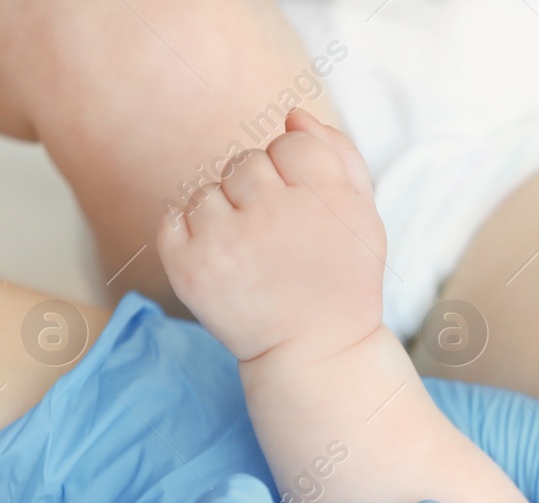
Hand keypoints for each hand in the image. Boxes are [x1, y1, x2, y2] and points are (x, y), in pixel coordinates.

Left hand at [158, 109, 383, 365]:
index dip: (296, 173)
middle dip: (258, 192)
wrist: (316, 352)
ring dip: (225, 212)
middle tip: (278, 240)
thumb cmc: (342, 278)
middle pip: (246, 162)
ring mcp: (227, 242)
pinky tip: (222, 260)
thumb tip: (292, 114)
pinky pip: (176, 215)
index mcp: (325, 199)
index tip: (305, 212)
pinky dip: (192, 231)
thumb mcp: (362, 216)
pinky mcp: (189, 266)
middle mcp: (275, 216)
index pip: (291, 144)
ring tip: (250, 254)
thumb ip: (339, 154)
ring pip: (209, 188)